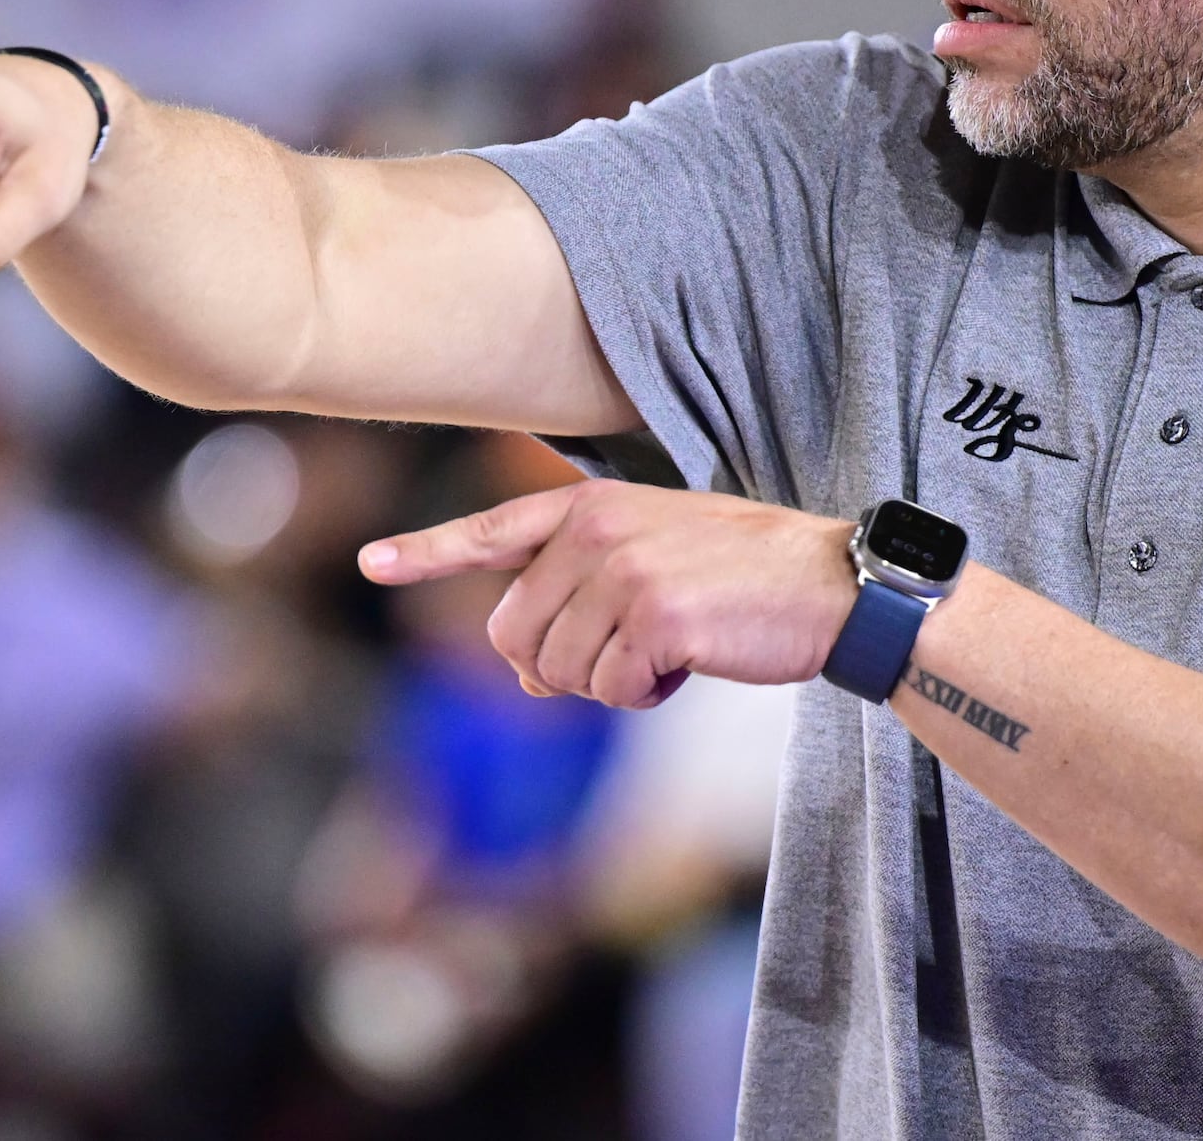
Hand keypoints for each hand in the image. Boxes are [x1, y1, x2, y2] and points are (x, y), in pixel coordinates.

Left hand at [359, 480, 856, 707]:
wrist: (830, 587)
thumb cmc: (742, 580)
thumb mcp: (653, 565)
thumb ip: (580, 600)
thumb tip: (528, 680)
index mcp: (591, 507)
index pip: (492, 530)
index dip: (426, 551)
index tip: (372, 562)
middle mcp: (596, 531)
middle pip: (515, 636)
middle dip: (562, 667)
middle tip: (630, 656)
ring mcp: (623, 571)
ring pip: (560, 672)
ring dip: (612, 684)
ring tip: (672, 646)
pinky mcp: (656, 617)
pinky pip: (613, 690)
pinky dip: (648, 695)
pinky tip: (691, 662)